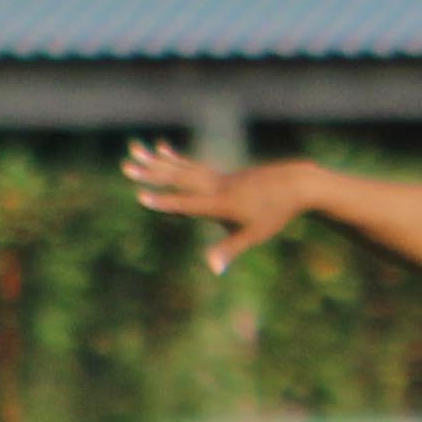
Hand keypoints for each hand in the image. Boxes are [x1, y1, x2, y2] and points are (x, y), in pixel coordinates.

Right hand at [124, 142, 319, 272]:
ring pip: (181, 168)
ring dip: (156, 162)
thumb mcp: (253, 235)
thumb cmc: (275, 213)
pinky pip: (192, 166)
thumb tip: (212, 269)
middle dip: (151, 174)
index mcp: (221, 204)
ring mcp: (218, 177)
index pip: (187, 204)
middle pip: (178, 179)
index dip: (164, 202)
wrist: (296, 184)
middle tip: (126, 166)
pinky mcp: (222, 173)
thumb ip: (228, 250)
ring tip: (136, 151)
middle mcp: (215, 187)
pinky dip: (175, 159)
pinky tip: (162, 151)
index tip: (141, 197)